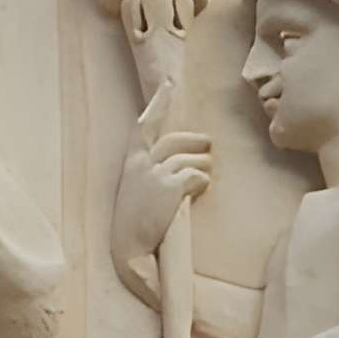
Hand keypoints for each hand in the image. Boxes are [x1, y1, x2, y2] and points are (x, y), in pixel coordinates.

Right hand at [110, 103, 211, 308]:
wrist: (129, 252)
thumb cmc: (135, 227)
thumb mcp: (136, 192)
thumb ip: (152, 173)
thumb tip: (182, 162)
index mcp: (132, 162)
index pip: (145, 125)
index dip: (159, 104)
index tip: (169, 85)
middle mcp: (142, 163)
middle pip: (180, 139)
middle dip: (200, 145)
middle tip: (209, 152)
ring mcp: (155, 173)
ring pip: (194, 159)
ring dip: (204, 171)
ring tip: (199, 188)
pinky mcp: (170, 186)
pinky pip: (199, 175)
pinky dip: (203, 184)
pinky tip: (197, 195)